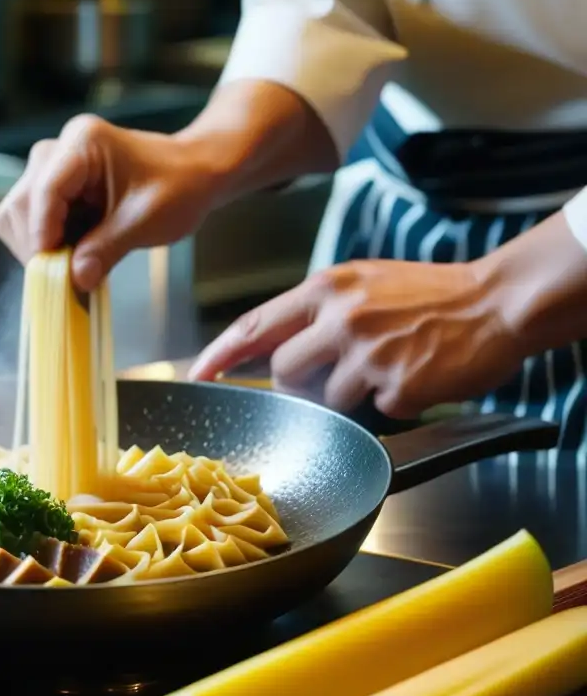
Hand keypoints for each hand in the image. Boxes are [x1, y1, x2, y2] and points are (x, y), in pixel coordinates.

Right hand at [0, 114, 219, 291]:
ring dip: (39, 245)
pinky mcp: (57, 187)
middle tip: (62, 276)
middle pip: (21, 202)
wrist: (195, 174)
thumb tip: (75, 279)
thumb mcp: (147, 221)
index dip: (42, 232)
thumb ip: (107, 249)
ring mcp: (55, 167)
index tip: (50, 268)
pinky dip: (47, 243)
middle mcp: (60, 149)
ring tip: (71, 265)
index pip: (45, 189)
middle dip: (37, 243)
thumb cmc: (179, 186)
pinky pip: (33, 219)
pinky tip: (73, 254)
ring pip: (19, 212)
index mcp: (83, 143)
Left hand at [188, 259, 525, 417]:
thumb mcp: (363, 283)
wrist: (498, 301)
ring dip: (350, 396)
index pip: (254, 325)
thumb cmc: (430, 294)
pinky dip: (391, 404)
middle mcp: (340, 318)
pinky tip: (414, 377)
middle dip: (299, 383)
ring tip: (386, 368)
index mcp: (327, 289)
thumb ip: (317, 310)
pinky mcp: (396, 386)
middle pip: (283, 372)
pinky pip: (375, 412)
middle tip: (335, 374)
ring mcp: (368, 354)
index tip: (198, 374)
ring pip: (326, 399)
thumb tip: (273, 345)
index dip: (220, 353)